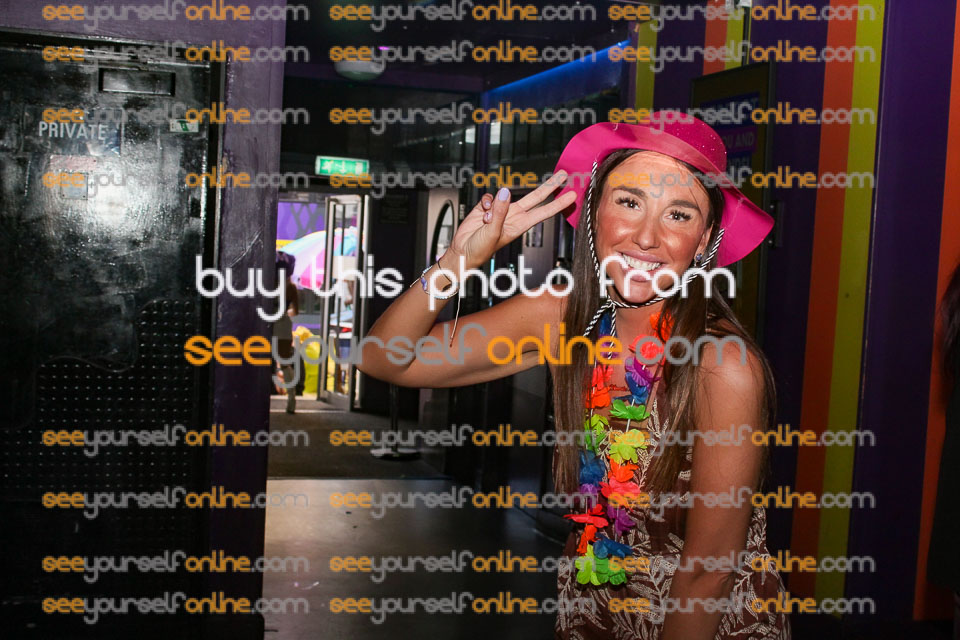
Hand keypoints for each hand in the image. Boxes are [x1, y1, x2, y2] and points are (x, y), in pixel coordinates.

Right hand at [443, 171, 576, 270]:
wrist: (463, 251)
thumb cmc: (481, 249)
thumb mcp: (493, 231)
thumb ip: (500, 211)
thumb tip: (504, 192)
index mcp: (520, 225)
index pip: (544, 211)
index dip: (558, 203)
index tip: (572, 195)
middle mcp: (513, 216)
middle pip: (535, 197)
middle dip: (550, 185)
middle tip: (564, 175)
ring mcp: (501, 211)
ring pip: (506, 195)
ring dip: (496, 204)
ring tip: (487, 219)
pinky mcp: (487, 207)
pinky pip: (489, 197)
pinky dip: (485, 203)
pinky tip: (481, 213)